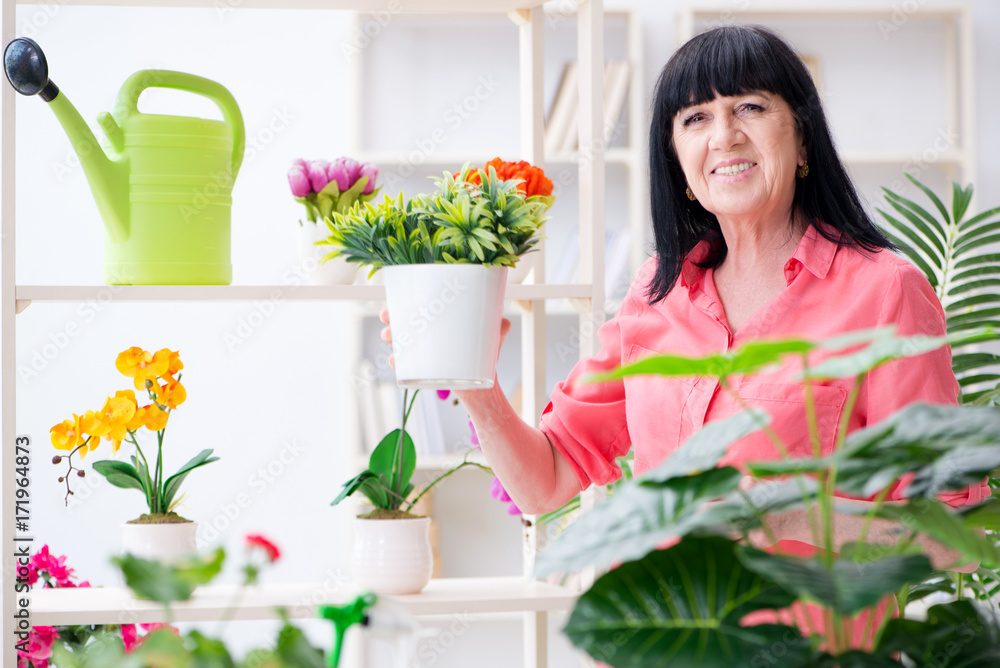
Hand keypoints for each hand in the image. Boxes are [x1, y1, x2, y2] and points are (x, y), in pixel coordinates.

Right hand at [379, 308, 511, 370]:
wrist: (482, 386)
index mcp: (439, 324)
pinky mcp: (423, 372)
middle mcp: (427, 337)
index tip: (397, 298)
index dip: (404, 301)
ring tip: (391, 336)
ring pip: (400, 342)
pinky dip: (397, 362)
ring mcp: (423, 355)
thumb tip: (503, 322)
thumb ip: (498, 328)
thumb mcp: (490, 339)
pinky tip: (395, 359)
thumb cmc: (483, 358)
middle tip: (389, 317)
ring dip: (390, 337)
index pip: (418, 307)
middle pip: (402, 322)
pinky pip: (404, 366)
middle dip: (391, 317)